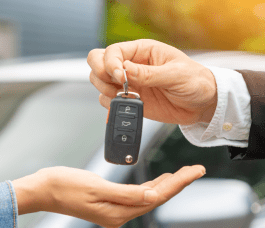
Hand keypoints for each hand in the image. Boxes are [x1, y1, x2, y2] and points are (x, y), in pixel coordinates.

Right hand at [13, 165, 204, 227]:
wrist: (44, 189)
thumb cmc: (66, 185)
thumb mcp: (96, 187)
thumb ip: (126, 195)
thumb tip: (153, 198)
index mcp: (118, 212)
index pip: (157, 197)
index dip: (179, 183)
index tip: (195, 171)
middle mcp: (120, 214)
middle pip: (157, 197)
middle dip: (178, 183)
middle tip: (195, 169)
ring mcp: (114, 209)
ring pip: (148, 196)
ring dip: (166, 185)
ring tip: (182, 174)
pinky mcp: (109, 201)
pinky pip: (136, 195)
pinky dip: (150, 187)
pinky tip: (156, 181)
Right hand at [87, 39, 216, 124]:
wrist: (201, 104)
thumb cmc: (194, 82)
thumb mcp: (176, 75)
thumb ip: (149, 74)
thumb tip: (125, 70)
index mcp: (142, 51)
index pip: (112, 52)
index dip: (110, 64)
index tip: (121, 78)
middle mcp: (132, 66)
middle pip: (98, 63)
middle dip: (101, 75)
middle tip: (116, 86)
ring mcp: (129, 84)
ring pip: (99, 82)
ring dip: (105, 90)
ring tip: (125, 96)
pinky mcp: (130, 100)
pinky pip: (108, 101)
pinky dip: (112, 105)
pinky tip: (128, 104)